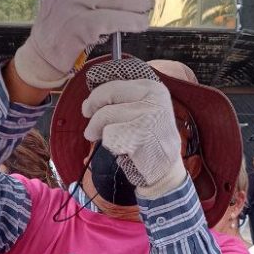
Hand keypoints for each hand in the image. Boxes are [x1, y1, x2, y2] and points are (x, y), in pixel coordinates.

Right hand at [14, 0, 154, 89]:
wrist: (42, 55)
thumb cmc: (64, 27)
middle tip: (149, 3)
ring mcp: (71, 5)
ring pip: (118, 1)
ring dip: (138, 9)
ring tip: (145, 16)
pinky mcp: (77, 26)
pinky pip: (113, 20)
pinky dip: (131, 22)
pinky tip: (139, 26)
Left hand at [82, 77, 184, 194]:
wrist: (165, 168)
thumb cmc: (147, 139)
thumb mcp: (141, 111)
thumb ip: (119, 102)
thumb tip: (87, 103)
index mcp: (152, 88)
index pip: (113, 85)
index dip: (96, 96)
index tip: (88, 109)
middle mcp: (153, 97)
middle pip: (107, 95)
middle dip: (93, 111)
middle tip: (90, 129)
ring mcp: (149, 114)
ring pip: (105, 115)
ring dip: (98, 131)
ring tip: (104, 140)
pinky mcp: (143, 133)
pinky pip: (110, 135)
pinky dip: (109, 144)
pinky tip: (121, 150)